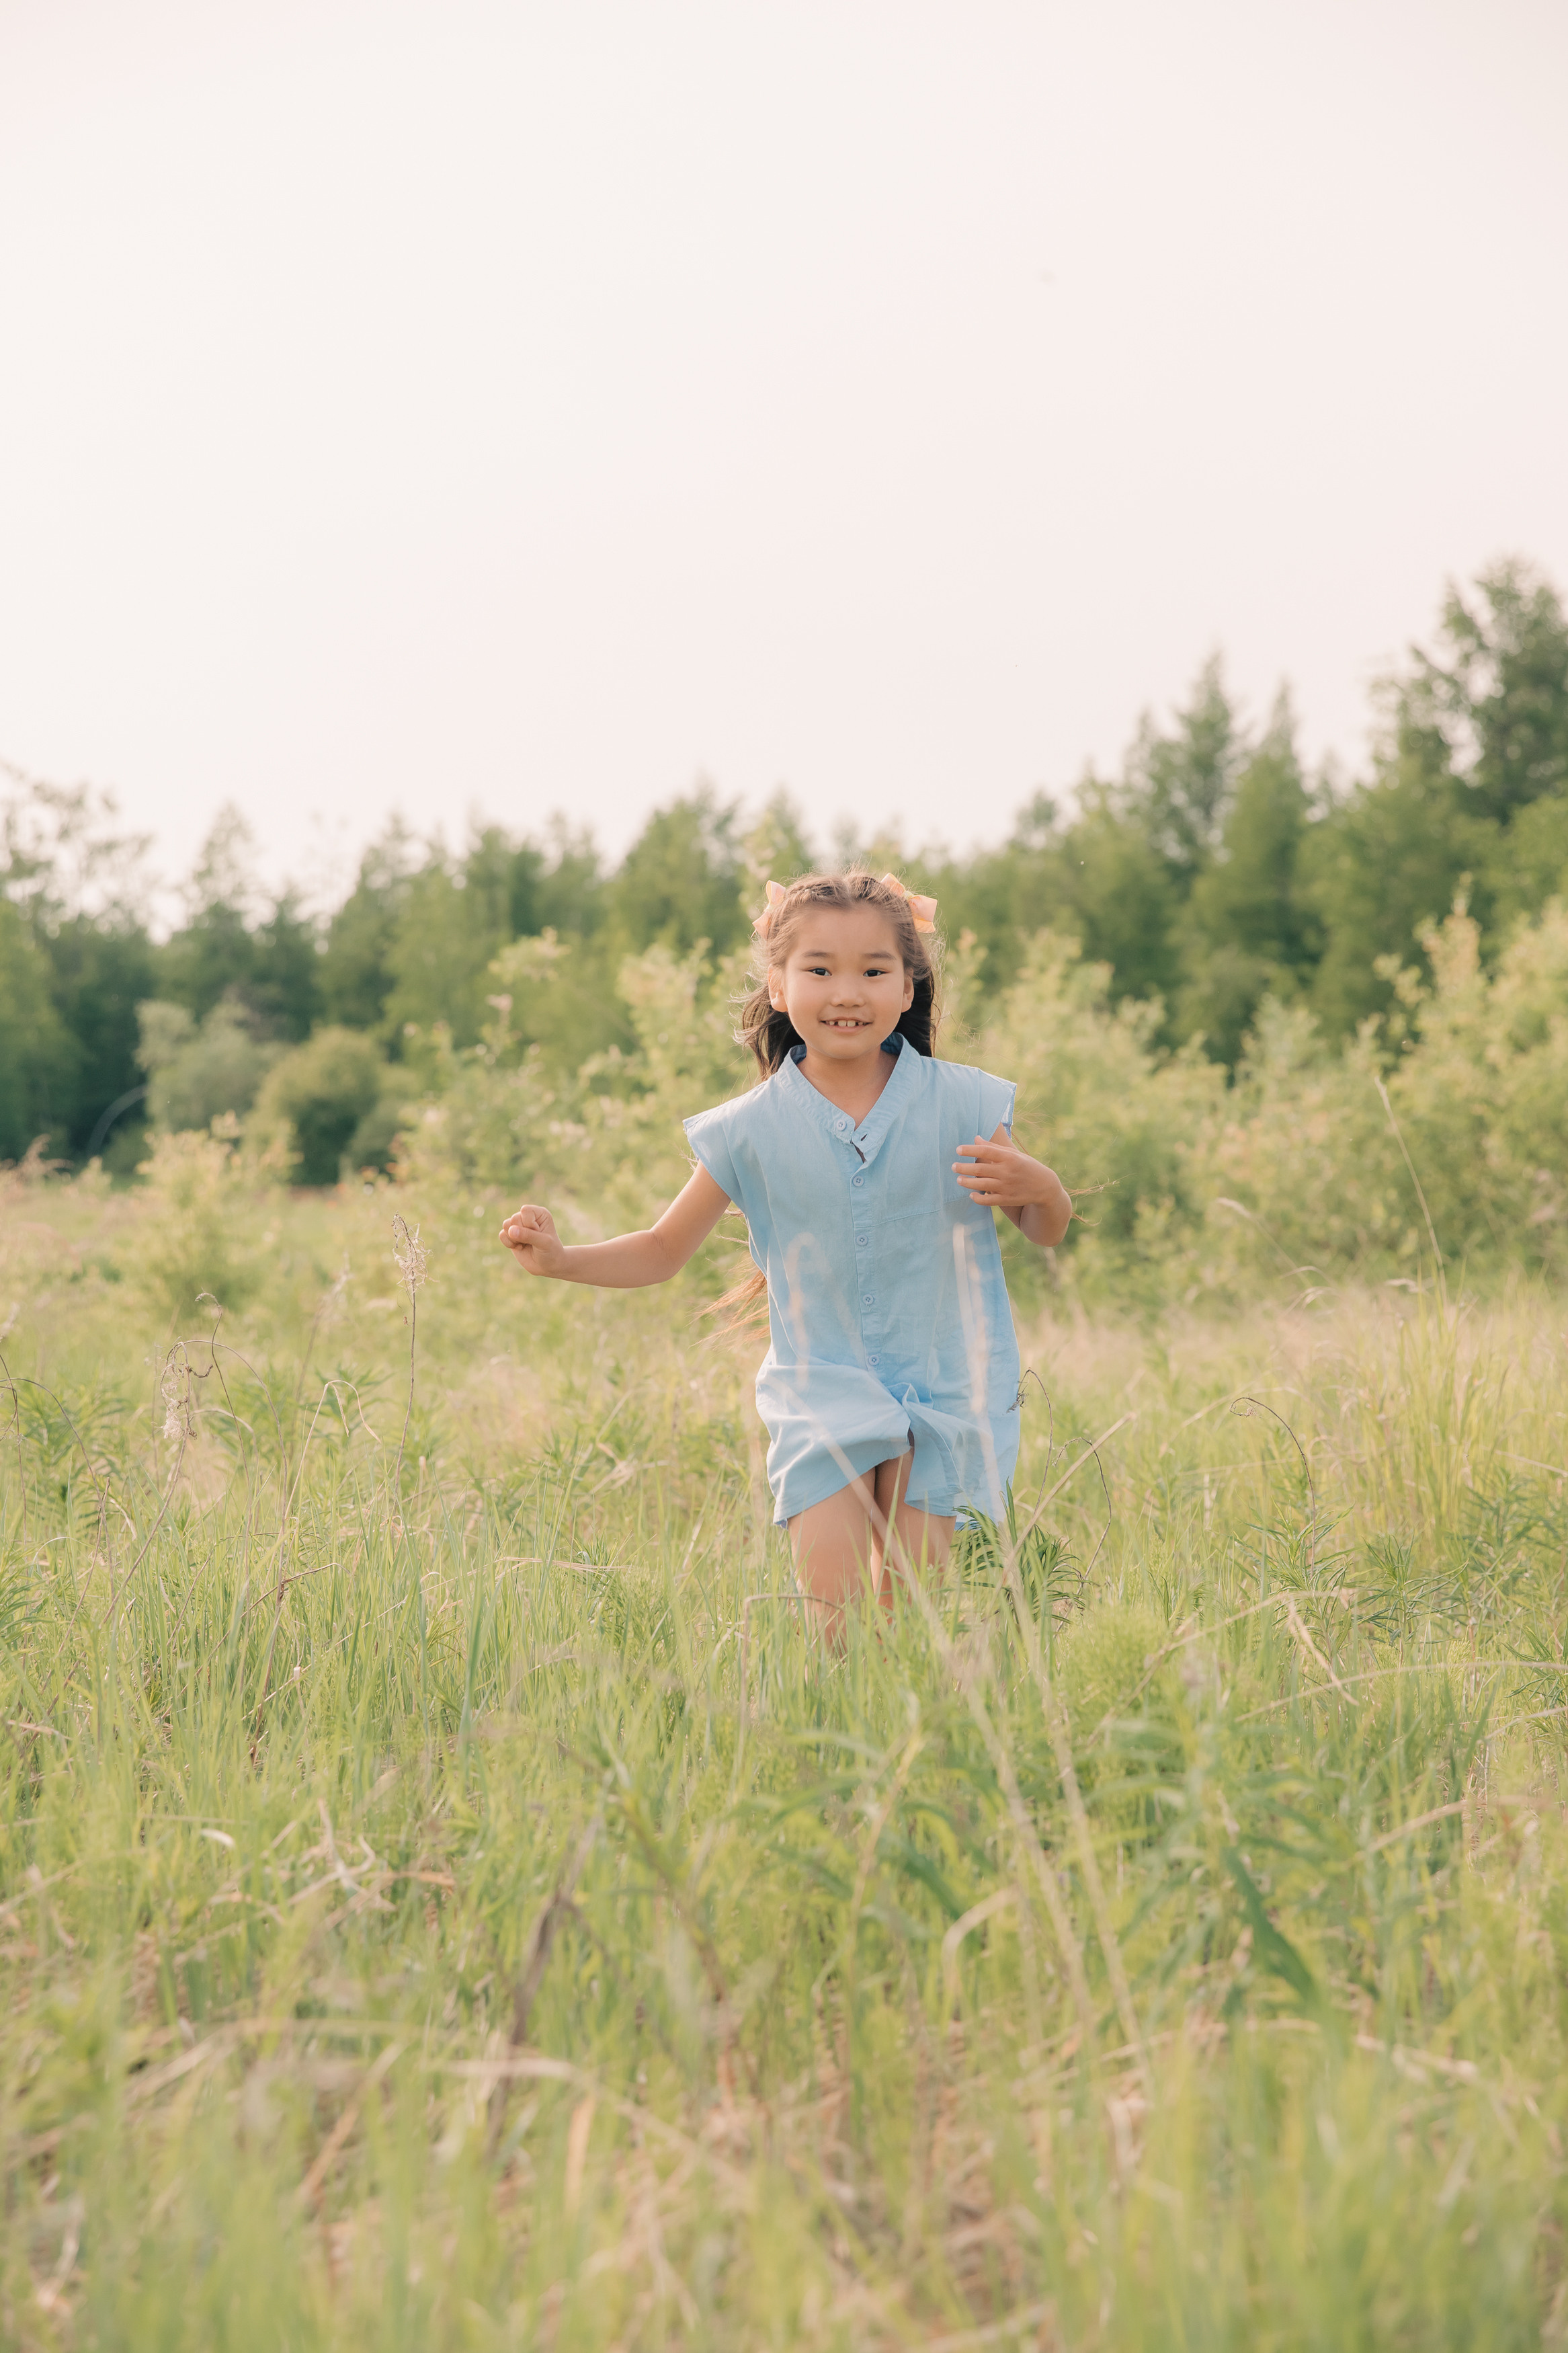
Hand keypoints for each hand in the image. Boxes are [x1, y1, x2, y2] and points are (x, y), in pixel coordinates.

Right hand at [499, 1202, 567, 1277]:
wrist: (547, 1266)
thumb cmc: (550, 1251)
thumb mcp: (544, 1242)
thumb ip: (528, 1235)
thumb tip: (510, 1230)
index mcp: (539, 1213)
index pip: (525, 1211)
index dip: (529, 1224)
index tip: (539, 1233)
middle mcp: (528, 1217)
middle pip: (514, 1218)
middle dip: (522, 1233)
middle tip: (532, 1241)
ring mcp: (518, 1226)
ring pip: (506, 1225)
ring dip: (514, 1238)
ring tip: (525, 1244)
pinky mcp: (511, 1235)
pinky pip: (501, 1235)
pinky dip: (509, 1243)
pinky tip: (520, 1247)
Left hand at [954, 1129, 1072, 1244]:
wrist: (1045, 1186)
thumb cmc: (1026, 1166)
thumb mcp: (1013, 1154)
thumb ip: (993, 1147)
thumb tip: (976, 1138)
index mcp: (1009, 1157)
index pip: (986, 1150)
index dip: (970, 1150)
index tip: (958, 1150)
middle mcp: (1007, 1171)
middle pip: (980, 1168)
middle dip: (964, 1167)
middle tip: (953, 1166)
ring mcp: (1007, 1186)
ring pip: (982, 1184)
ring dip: (967, 1182)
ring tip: (959, 1179)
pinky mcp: (1007, 1199)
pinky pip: (988, 1200)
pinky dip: (978, 1198)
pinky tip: (971, 1194)